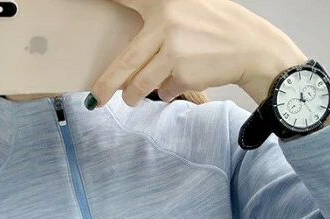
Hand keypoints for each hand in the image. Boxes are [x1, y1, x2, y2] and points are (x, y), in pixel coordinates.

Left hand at [88, 0, 307, 107]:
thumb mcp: (188, 10)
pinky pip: (163, 89)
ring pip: (141, 82)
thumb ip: (159, 22)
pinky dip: (167, 90)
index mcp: (164, 0)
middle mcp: (166, 20)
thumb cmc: (218, 30)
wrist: (252, 48)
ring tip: (132, 98)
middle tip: (96, 97)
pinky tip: (181, 80)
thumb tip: (130, 57)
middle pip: (125, 60)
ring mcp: (173, 48)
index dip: (104, 0)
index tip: (77, 3)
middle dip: (107, 84)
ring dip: (135, 94)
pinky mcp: (183, 71)